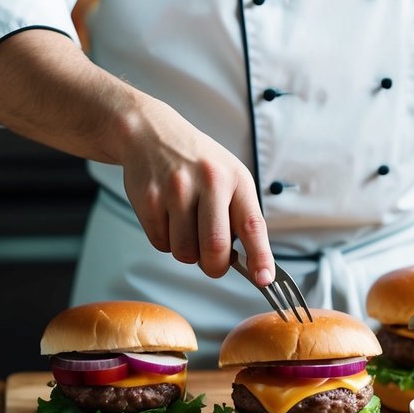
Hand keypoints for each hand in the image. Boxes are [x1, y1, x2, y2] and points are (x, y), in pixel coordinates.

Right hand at [119, 94, 274, 285]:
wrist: (152, 133)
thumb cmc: (196, 161)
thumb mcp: (228, 175)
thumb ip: (238, 215)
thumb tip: (249, 263)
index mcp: (236, 178)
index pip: (253, 225)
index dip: (260, 257)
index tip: (264, 279)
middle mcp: (209, 181)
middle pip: (214, 249)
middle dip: (214, 266)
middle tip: (212, 261)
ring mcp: (177, 190)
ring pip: (184, 252)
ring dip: (187, 251)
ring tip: (186, 225)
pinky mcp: (149, 198)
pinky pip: (160, 243)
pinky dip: (165, 240)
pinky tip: (166, 215)